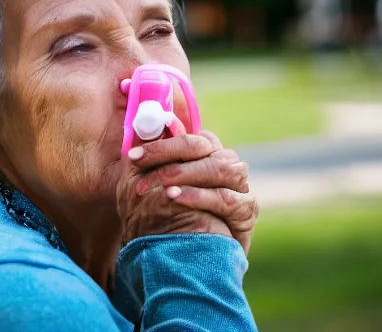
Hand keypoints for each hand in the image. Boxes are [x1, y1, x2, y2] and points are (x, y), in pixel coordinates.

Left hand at [116, 132, 258, 254]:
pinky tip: (176, 199)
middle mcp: (224, 167)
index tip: (135, 154)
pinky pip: (227, 198)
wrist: (172, 261)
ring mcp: (238, 187)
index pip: (193, 136)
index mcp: (205, 156)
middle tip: (141, 165)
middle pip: (207, 146)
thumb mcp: (143, 185)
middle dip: (171, 153)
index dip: (164, 141)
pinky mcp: (246, 212)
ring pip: (222, 167)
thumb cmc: (156, 219)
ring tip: (162, 187)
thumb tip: (145, 121)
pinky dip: (200, 196)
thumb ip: (148, 154)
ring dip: (187, 174)